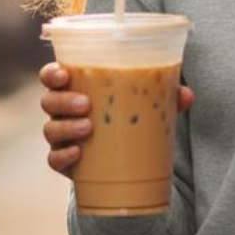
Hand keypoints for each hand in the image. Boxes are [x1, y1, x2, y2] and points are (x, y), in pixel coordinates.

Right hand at [39, 61, 193, 174]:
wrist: (121, 160)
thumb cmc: (128, 119)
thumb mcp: (145, 105)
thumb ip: (165, 97)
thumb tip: (186, 95)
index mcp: (76, 88)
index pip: (52, 75)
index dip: (52, 72)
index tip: (64, 74)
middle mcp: (62, 112)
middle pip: (49, 101)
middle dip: (63, 100)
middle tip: (86, 104)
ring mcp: (61, 137)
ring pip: (50, 129)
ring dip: (67, 127)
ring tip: (89, 127)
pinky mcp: (65, 162)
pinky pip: (54, 159)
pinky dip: (63, 156)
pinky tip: (78, 154)